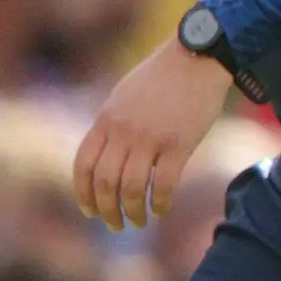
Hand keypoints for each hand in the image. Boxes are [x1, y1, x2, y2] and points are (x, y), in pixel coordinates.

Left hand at [75, 40, 240, 230]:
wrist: (196, 56)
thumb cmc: (162, 75)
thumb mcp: (124, 96)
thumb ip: (112, 124)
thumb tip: (106, 155)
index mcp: (106, 119)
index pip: (83, 165)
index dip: (83, 194)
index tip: (90, 211)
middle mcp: (123, 131)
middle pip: (105, 182)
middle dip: (107, 210)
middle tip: (116, 224)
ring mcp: (150, 138)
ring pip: (132, 188)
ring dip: (133, 211)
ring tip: (139, 220)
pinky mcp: (179, 143)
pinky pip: (164, 184)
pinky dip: (161, 202)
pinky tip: (162, 209)